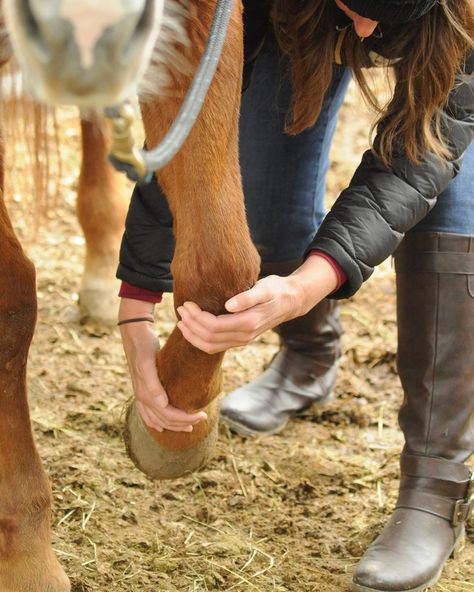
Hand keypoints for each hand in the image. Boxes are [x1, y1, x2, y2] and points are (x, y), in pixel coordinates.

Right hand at [119, 298, 206, 431]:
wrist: (134, 336)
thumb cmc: (144, 347)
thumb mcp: (148, 364)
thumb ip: (153, 385)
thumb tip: (163, 405)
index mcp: (146, 394)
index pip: (169, 415)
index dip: (186, 418)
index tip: (203, 414)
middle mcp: (143, 398)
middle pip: (165, 420)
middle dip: (184, 422)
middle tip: (203, 418)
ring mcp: (141, 395)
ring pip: (156, 420)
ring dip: (172, 425)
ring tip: (189, 426)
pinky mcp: (141, 390)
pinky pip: (146, 414)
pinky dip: (154, 423)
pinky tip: (161, 427)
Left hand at [176, 255, 338, 353]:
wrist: (291, 301)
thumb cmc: (276, 290)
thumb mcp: (264, 288)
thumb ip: (247, 297)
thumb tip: (229, 305)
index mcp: (248, 323)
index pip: (213, 326)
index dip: (196, 317)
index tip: (187, 303)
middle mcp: (244, 336)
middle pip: (208, 338)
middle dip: (190, 325)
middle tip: (180, 308)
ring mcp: (242, 340)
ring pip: (210, 346)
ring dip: (192, 335)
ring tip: (181, 320)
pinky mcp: (240, 339)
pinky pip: (215, 347)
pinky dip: (200, 340)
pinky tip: (192, 329)